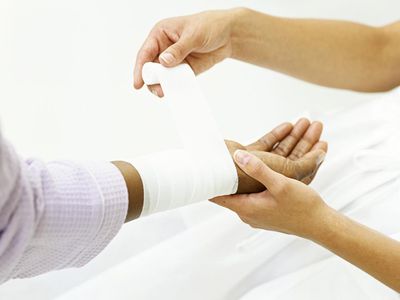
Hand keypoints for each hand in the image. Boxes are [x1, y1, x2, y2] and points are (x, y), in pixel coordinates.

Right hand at [134, 9, 237, 96]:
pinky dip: (174, 87)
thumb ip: (178, 49)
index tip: (138, 83)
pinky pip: (175, 80)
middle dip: (151, 80)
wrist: (229, 35)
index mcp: (161, 34)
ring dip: (162, 85)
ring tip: (165, 92)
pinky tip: (174, 92)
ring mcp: (173, 60)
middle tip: (156, 90)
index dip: (140, 68)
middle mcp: (164, 48)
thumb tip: (163, 61)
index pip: (146, 52)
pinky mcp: (184, 70)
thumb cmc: (209, 26)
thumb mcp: (193, 35)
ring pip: (161, 76)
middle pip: (150, 67)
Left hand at [212, 150, 329, 237]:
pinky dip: (253, 181)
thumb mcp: (280, 184)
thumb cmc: (302, 208)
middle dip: (227, 174)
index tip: (202, 169)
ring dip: (242, 176)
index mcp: (246, 208)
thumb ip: (258, 170)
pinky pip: (253, 193)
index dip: (209, 182)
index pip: (217, 196)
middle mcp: (248, 213)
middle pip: (229, 191)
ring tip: (236, 159)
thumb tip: (238, 157)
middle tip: (219, 158)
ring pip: (243, 190)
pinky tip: (257, 169)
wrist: (320, 224)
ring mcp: (256, 213)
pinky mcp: (265, 210)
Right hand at [226, 118, 326, 193]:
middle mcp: (266, 181)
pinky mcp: (245, 158)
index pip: (301, 175)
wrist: (212, 167)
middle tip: (317, 125)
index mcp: (276, 190)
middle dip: (305, 142)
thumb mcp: (283, 172)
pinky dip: (276, 136)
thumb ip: (297, 166)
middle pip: (291, 160)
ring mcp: (255, 170)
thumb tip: (316, 156)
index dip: (313, 161)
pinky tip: (287, 125)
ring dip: (293, 136)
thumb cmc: (247, 175)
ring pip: (280, 152)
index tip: (324, 147)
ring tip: (306, 120)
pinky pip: (266, 146)